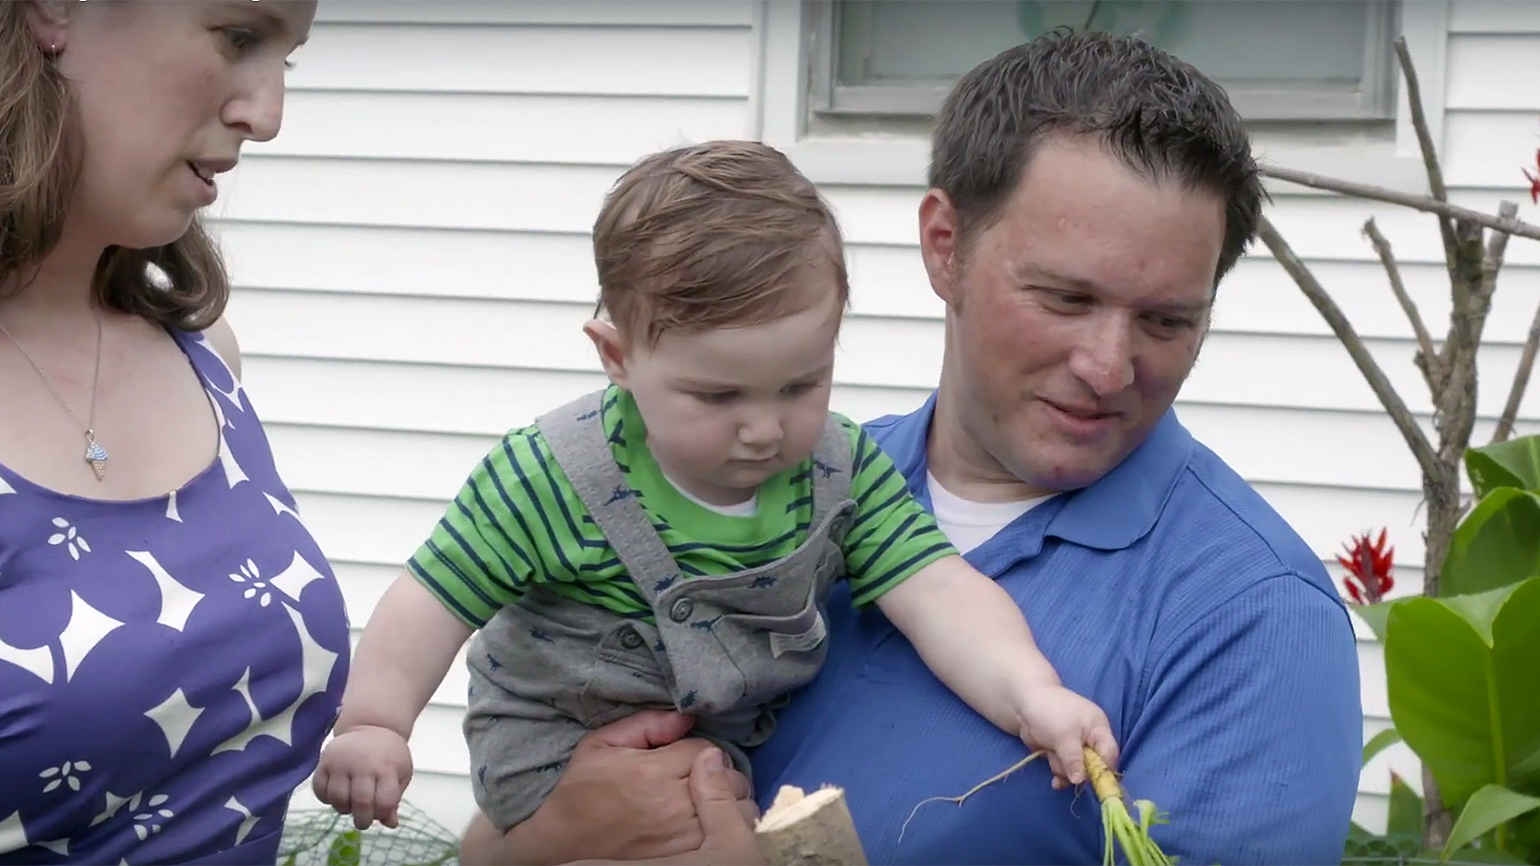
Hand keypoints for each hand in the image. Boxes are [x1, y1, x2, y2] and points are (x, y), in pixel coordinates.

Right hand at [312, 725, 412, 829]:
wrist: (371, 726)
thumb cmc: (389, 754)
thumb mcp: (401, 772)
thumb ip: (395, 799)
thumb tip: (391, 824)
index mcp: (387, 768)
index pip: (385, 801)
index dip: (382, 814)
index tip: (380, 814)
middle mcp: (364, 764)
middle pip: (361, 803)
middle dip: (363, 820)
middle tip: (363, 821)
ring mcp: (342, 762)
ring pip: (338, 799)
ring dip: (344, 809)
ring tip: (350, 804)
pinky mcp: (324, 761)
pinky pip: (319, 789)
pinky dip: (326, 798)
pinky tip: (336, 794)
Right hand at [462, 710, 755, 864]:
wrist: (563, 841)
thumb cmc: (580, 789)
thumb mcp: (600, 744)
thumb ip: (645, 725)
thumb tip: (686, 717)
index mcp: (653, 770)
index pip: (706, 749)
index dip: (700, 749)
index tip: (687, 755)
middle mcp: (674, 802)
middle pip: (729, 777)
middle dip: (721, 770)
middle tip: (704, 772)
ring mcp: (684, 832)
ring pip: (736, 805)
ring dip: (730, 795)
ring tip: (712, 793)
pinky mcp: (686, 854)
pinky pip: (728, 832)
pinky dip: (728, 820)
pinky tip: (712, 815)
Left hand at [1015, 684, 1119, 788]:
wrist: (1024, 704)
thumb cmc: (1050, 713)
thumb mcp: (1064, 736)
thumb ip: (1074, 759)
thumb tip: (1080, 780)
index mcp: (1098, 729)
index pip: (1110, 754)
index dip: (1105, 770)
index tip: (1095, 783)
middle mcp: (1090, 740)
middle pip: (1094, 766)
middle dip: (1081, 773)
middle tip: (1070, 775)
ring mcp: (1075, 747)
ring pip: (1077, 770)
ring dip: (1066, 771)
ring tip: (1053, 758)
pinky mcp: (1061, 753)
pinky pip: (1065, 770)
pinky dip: (1059, 773)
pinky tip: (1054, 781)